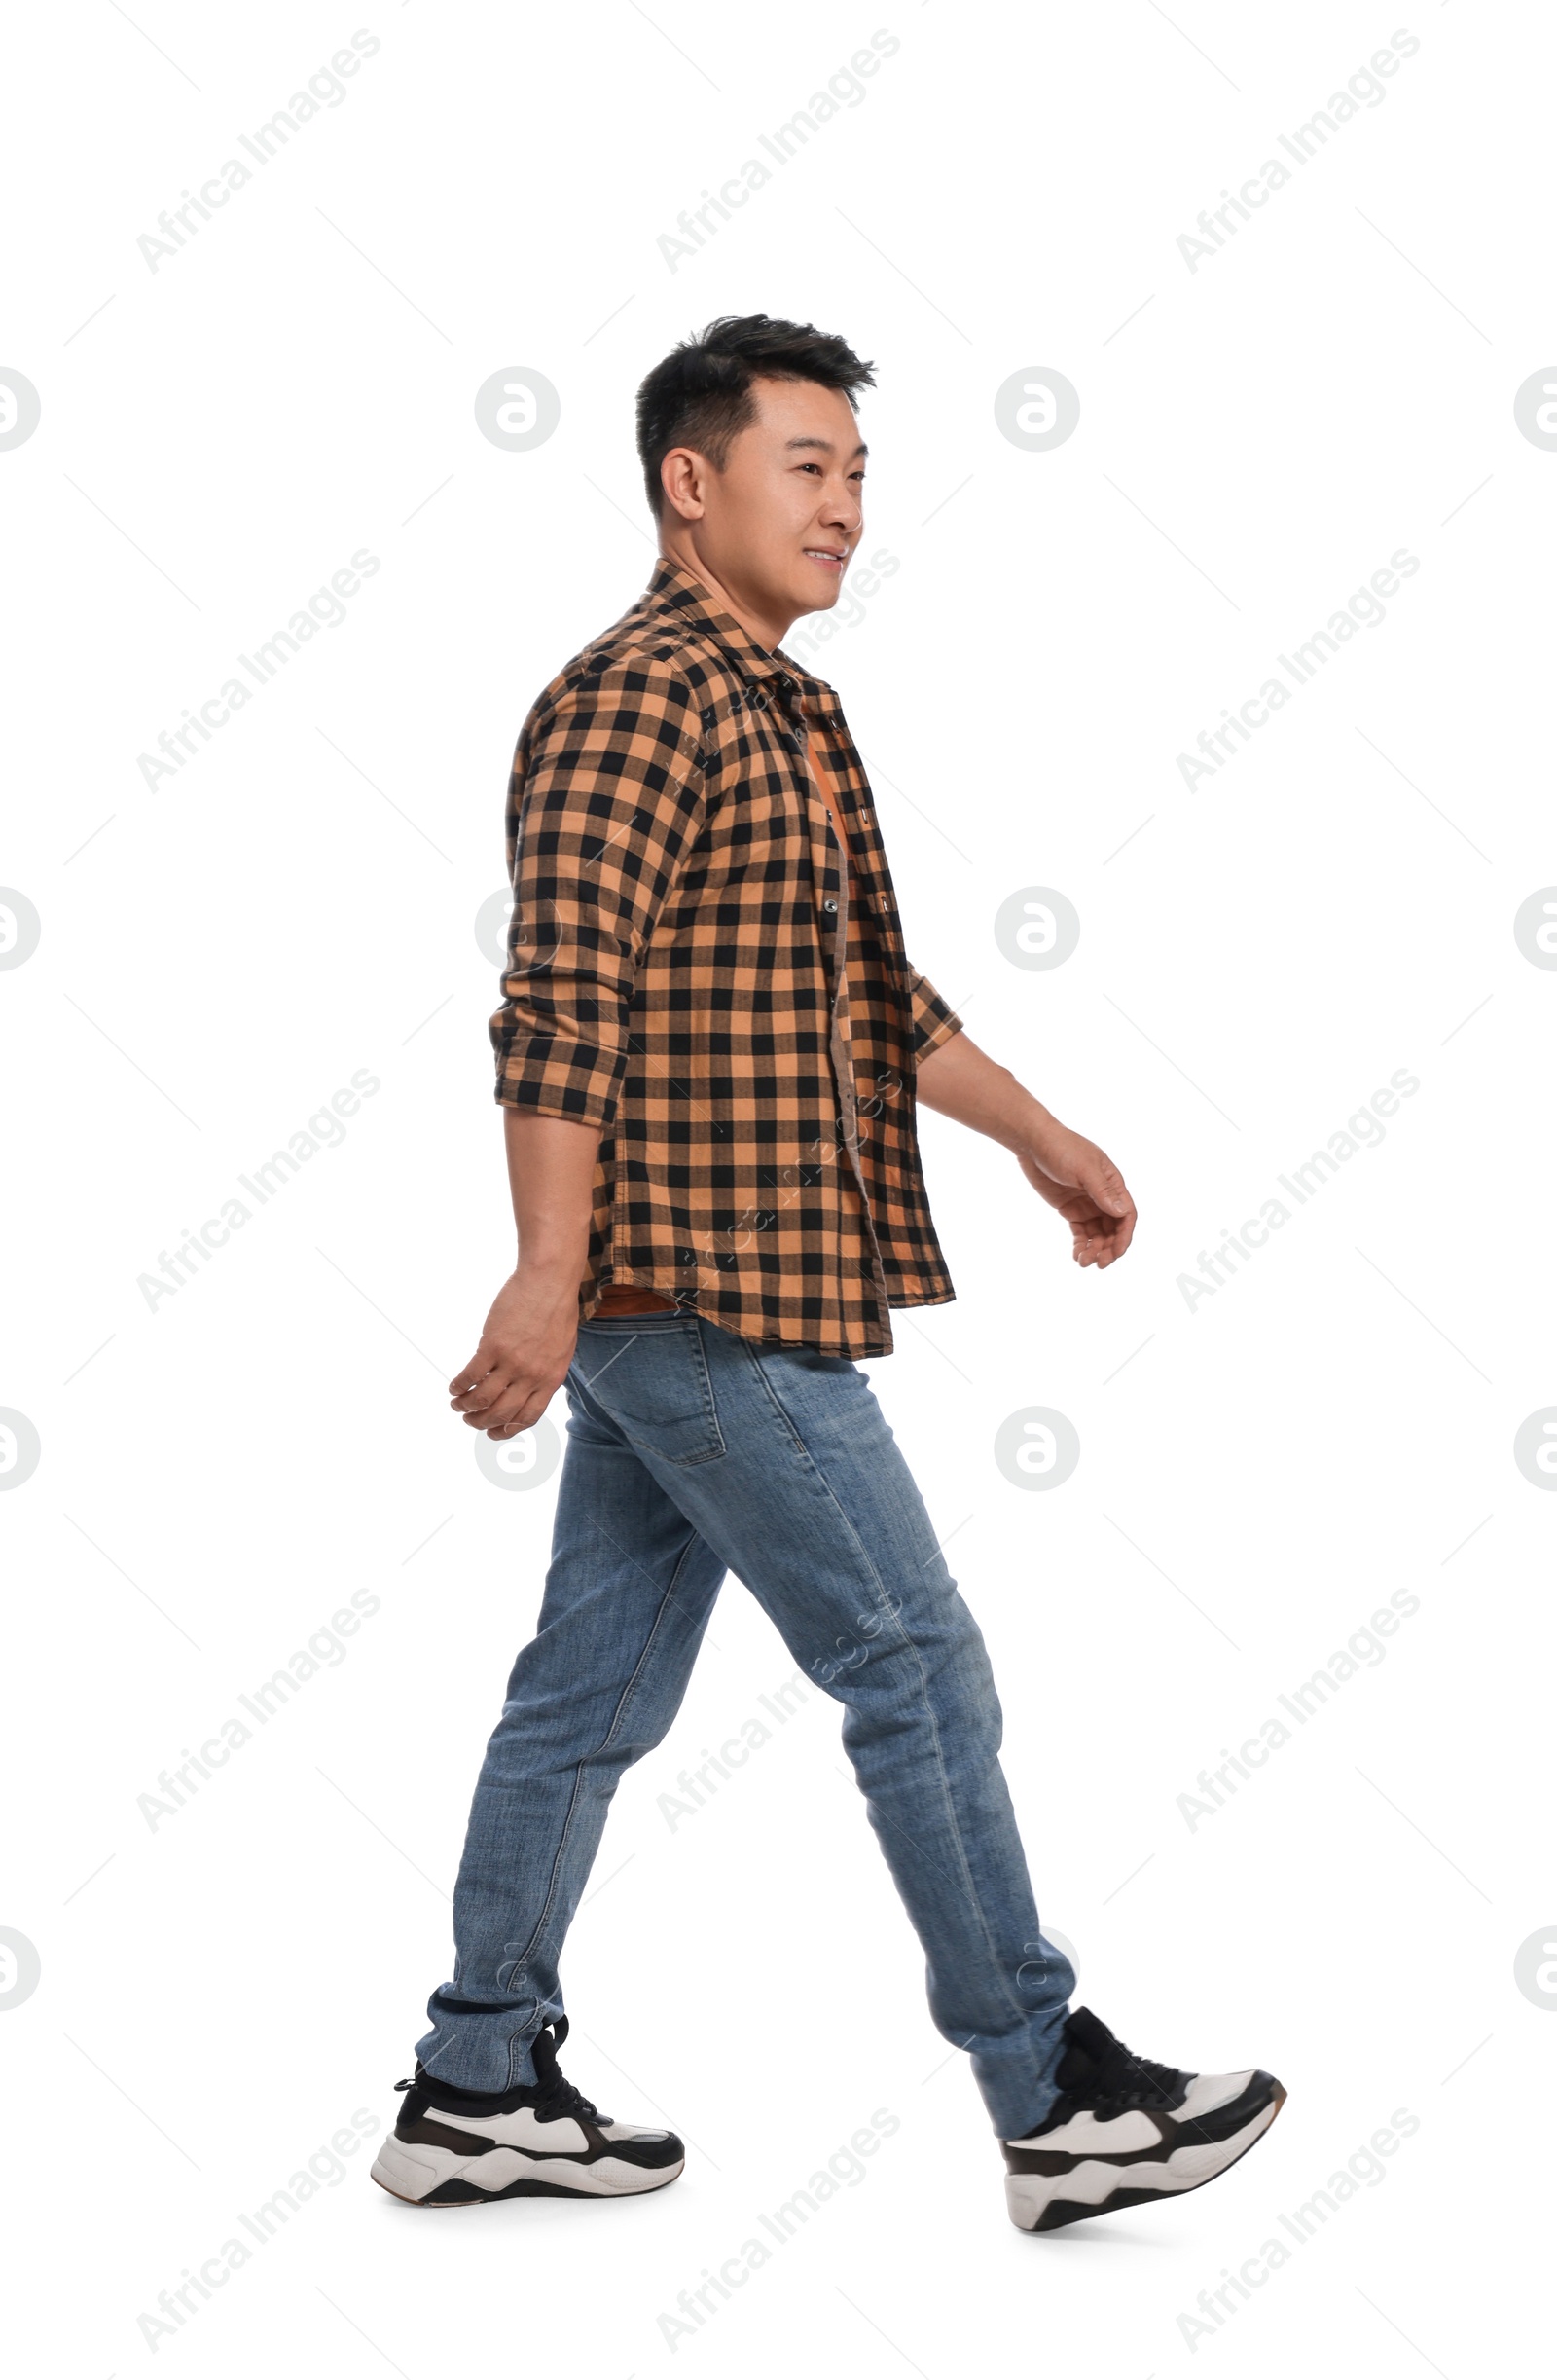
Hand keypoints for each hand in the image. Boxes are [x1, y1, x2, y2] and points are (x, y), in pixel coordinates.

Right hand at [448, 1268, 579, 1437]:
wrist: (550, 1281)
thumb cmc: (557, 1310)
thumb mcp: (562, 1349)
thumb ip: (546, 1371)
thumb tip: (527, 1388)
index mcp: (551, 1379)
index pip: (527, 1417)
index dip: (507, 1429)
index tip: (493, 1432)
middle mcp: (532, 1375)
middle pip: (501, 1413)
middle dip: (481, 1422)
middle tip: (469, 1420)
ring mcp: (512, 1362)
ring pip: (482, 1399)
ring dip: (465, 1407)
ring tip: (457, 1404)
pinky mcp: (492, 1345)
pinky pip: (470, 1375)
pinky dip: (458, 1386)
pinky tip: (453, 1387)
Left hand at [1016, 1126, 1136, 1268]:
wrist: (1033, 1143)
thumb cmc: (1061, 1148)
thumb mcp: (1083, 1168)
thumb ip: (1102, 1191)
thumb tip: (1122, 1212)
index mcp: (1113, 1183)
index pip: (1126, 1214)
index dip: (1124, 1236)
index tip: (1116, 1253)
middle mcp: (1103, 1196)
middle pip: (1114, 1229)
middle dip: (1109, 1248)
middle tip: (1099, 1264)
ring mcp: (1087, 1204)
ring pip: (1098, 1234)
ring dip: (1094, 1250)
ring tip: (1083, 1262)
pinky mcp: (1071, 1209)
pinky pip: (1081, 1232)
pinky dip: (1081, 1245)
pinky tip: (1077, 1255)